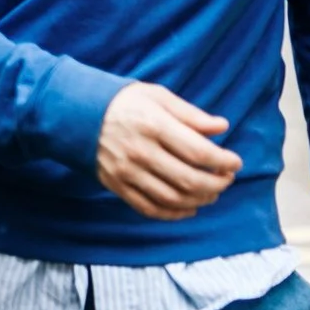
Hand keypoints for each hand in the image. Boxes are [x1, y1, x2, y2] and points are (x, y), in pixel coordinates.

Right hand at [95, 81, 240, 219]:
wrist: (74, 113)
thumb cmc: (122, 102)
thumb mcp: (156, 96)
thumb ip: (190, 114)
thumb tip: (222, 127)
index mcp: (153, 125)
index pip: (199, 152)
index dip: (224, 161)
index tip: (235, 162)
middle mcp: (140, 151)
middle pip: (189, 180)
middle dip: (217, 184)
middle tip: (226, 179)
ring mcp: (127, 172)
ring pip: (173, 198)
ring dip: (200, 200)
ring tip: (211, 193)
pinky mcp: (117, 185)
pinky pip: (149, 208)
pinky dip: (174, 214)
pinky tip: (189, 208)